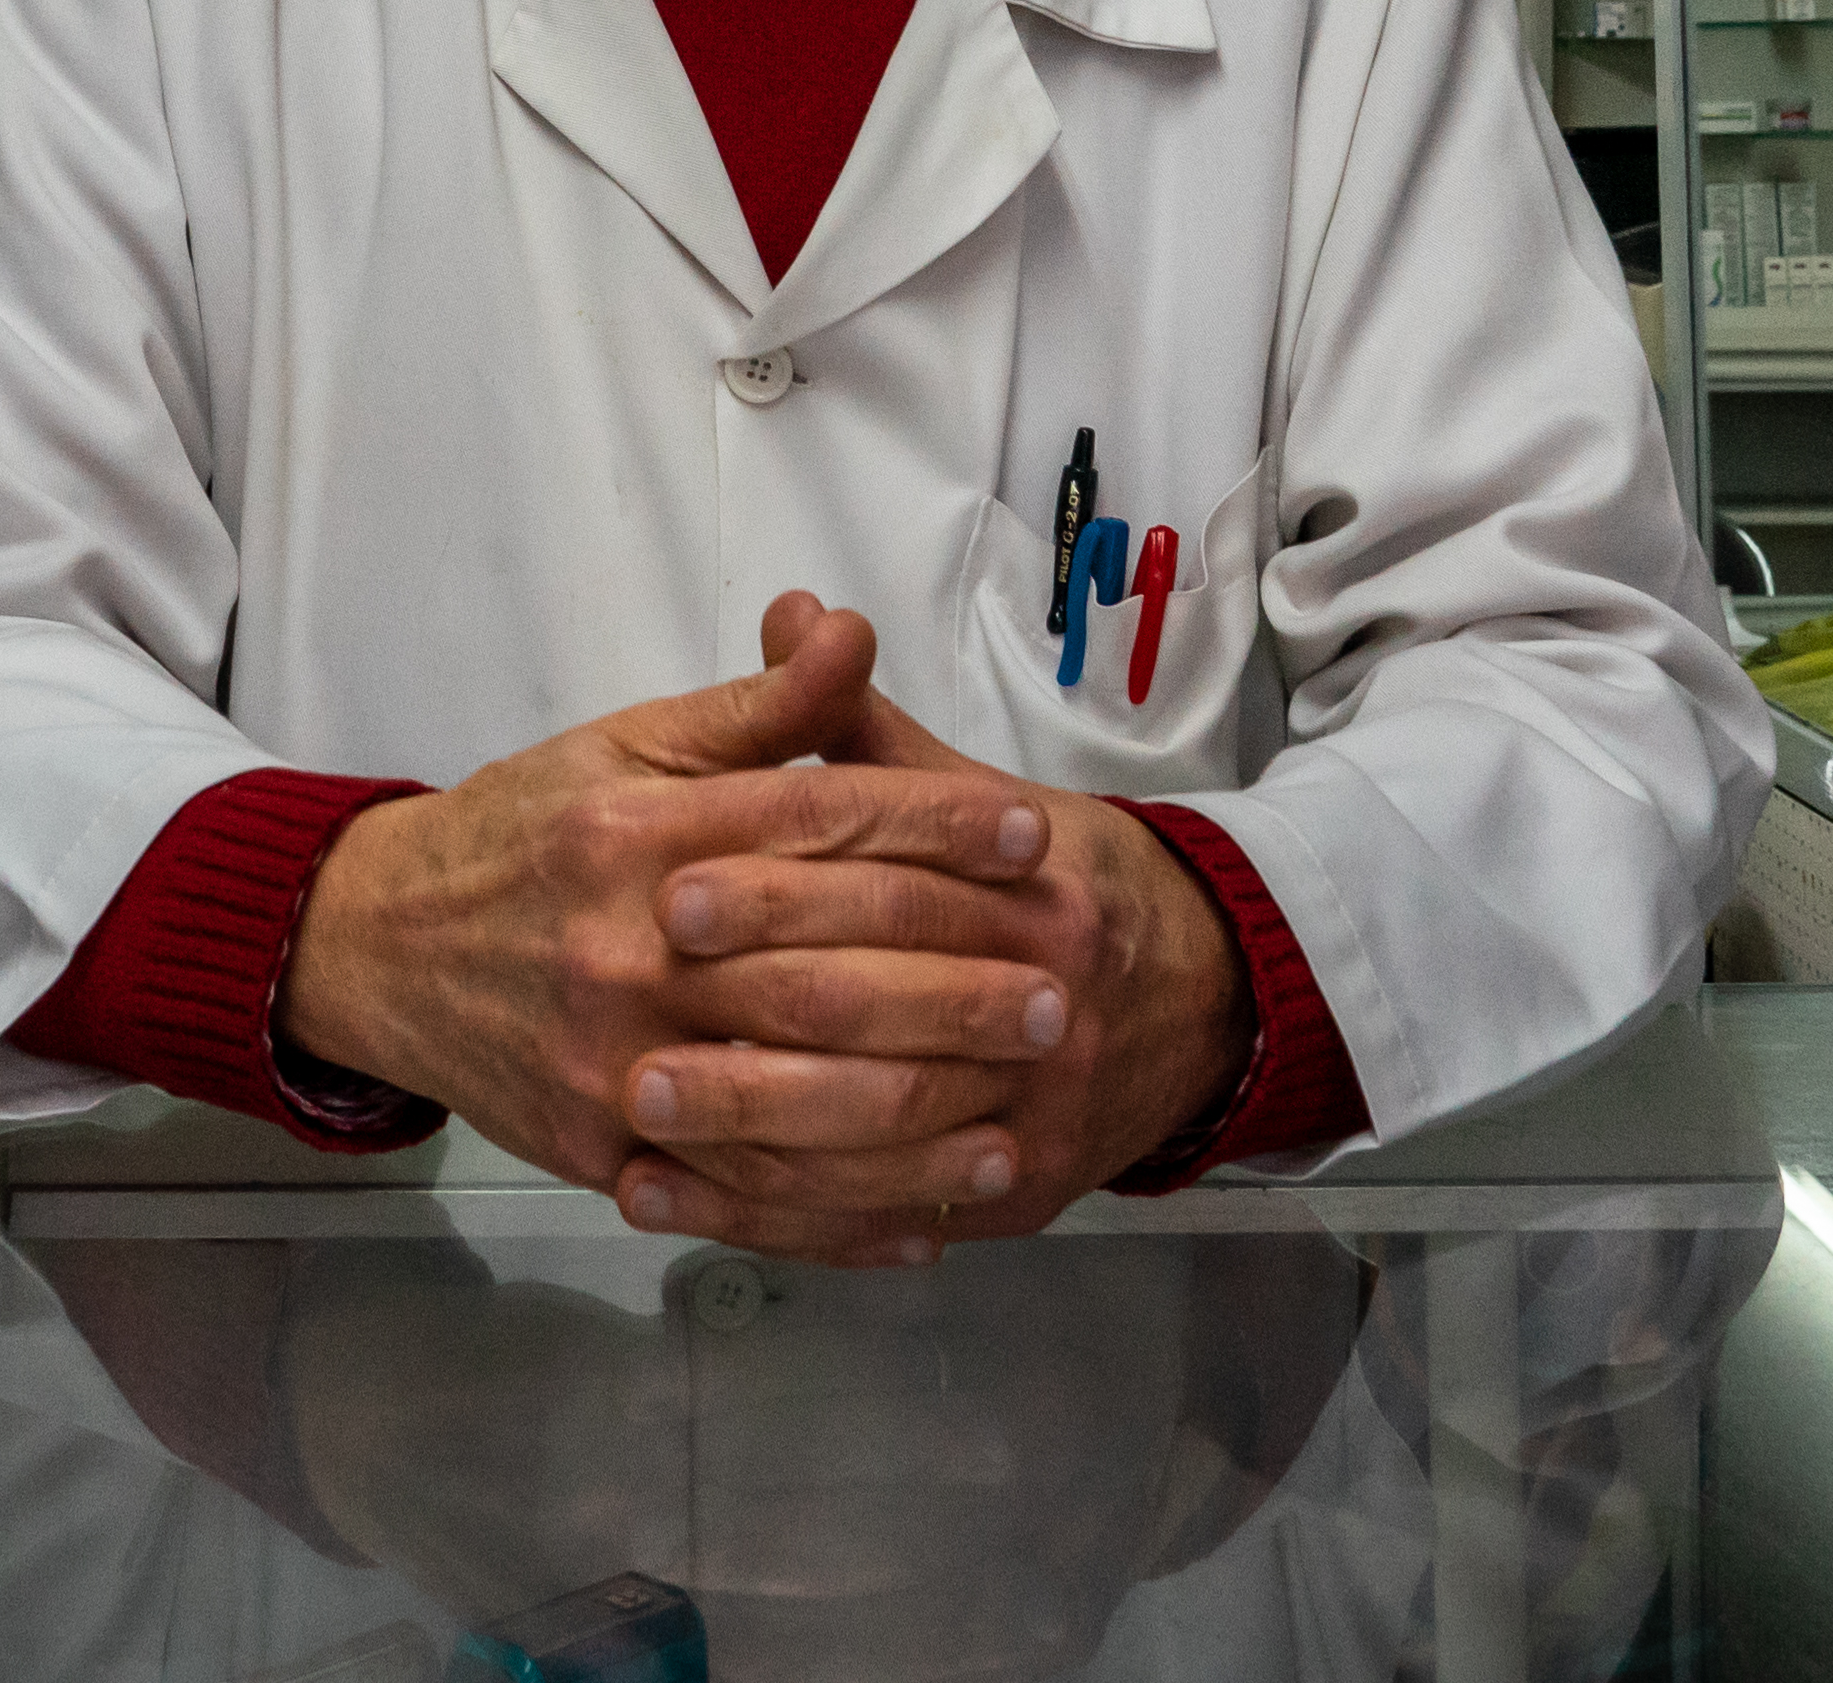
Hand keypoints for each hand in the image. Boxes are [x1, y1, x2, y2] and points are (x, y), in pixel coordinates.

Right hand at [282, 602, 1067, 1257]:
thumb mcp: (626, 747)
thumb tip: (848, 630)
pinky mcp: (601, 1150)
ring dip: (920, 1121)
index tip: (1030, 833)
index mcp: (640, 837)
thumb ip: (751, 710)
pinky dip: (838, 1220)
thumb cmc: (522, 834)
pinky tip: (927, 1224)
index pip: (813, 824)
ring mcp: (612, 1065)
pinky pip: (740, 1198)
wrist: (380, 945)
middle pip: (818, 974)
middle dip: (953, 983)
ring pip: (791, 1108)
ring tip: (1021, 1113)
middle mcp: (626, 953)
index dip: (932, 825)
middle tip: (1060, 984)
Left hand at [608, 594, 1251, 1262]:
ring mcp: (1033, 1113)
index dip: (777, 891)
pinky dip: (775, 1216)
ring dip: (745, 1134)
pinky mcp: (1014, 1197)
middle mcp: (1046, 1004)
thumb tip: (794, 615)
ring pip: (872, 1138)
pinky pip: (882, 1216)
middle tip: (630, 1021)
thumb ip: (867, 727)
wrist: (1202, 997)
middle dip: (749, 1019)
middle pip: (878, 1017)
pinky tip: (672, 1197)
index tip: (671, 891)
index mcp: (1036, 891)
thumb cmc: (1058, 882)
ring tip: (632, 1116)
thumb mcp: (977, 794)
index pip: (890, 888)